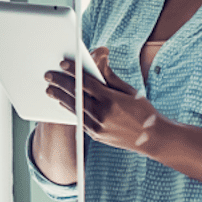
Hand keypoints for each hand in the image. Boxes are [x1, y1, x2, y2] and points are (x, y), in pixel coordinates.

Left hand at [44, 47, 167, 152]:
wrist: (153, 139)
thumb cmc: (144, 112)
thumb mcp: (131, 91)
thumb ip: (111, 78)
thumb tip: (99, 62)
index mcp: (111, 99)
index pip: (86, 82)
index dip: (73, 71)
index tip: (62, 63)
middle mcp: (102, 113)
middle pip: (75, 95)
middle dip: (60, 84)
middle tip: (48, 76)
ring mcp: (97, 126)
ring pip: (74, 108)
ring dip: (60, 97)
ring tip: (50, 89)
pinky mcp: (96, 135)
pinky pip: (79, 119)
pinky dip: (71, 110)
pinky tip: (64, 103)